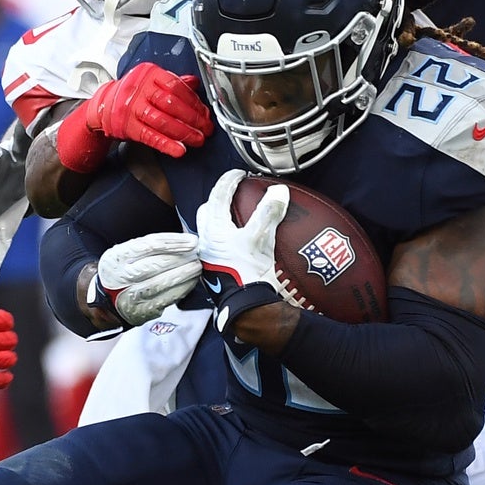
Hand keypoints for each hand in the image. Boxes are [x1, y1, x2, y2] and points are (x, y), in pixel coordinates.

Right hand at [55, 63, 212, 172]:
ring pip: (162, 121)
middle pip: (171, 104)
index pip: (176, 86)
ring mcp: (131, 108)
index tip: (205, 113)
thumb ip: (173, 82)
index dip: (194, 102)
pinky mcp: (127, 126)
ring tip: (197, 140)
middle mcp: (139, 88)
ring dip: (183, 133)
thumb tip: (195, 83)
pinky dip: (166, 144)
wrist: (103, 104)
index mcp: (149, 73)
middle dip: (193, 119)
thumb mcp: (152, 80)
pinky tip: (178, 149)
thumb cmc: (132, 92)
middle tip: (206, 129)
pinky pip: (150, 136)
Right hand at [93, 231, 202, 324]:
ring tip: (196, 267)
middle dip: (180, 259)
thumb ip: (152, 246)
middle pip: (154, 265)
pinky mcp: (142, 311)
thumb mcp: (127, 254)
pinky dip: (181, 290)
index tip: (191, 241)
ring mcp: (130, 296)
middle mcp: (120, 277)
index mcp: (117, 257)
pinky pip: (165, 299)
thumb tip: (184, 240)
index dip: (173, 242)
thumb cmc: (123, 272)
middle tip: (196, 255)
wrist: (106, 301)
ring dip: (183, 275)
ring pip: (160, 284)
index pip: (148, 245)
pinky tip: (191, 282)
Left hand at [196, 170, 288, 334]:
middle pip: (207, 213)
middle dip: (217, 200)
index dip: (229, 181)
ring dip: (221, 220)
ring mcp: (210, 258)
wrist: (245, 309)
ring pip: (211, 231)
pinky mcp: (217, 270)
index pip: (218, 195)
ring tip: (237, 217)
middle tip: (233, 194)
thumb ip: (268, 213)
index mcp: (213, 230)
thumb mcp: (260, 239)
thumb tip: (278, 191)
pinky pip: (219, 246)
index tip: (239, 174)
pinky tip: (241, 243)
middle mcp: (206, 242)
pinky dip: (228, 238)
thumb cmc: (248, 274)